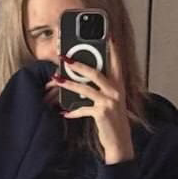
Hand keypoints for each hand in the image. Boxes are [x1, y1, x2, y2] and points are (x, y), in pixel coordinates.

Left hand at [46, 38, 134, 163]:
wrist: (120, 142)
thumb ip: (103, 88)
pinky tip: (64, 112)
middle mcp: (116, 92)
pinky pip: (83, 109)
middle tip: (65, 58)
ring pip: (86, 89)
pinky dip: (73, 111)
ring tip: (57, 80)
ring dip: (69, 84)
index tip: (108, 35)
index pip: (116, 63)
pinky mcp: (102, 113)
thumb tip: (86, 77)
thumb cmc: (113, 121)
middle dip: (78, 64)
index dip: (112, 49)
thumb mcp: (111, 101)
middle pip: (96, 72)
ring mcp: (109, 102)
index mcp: (119, 86)